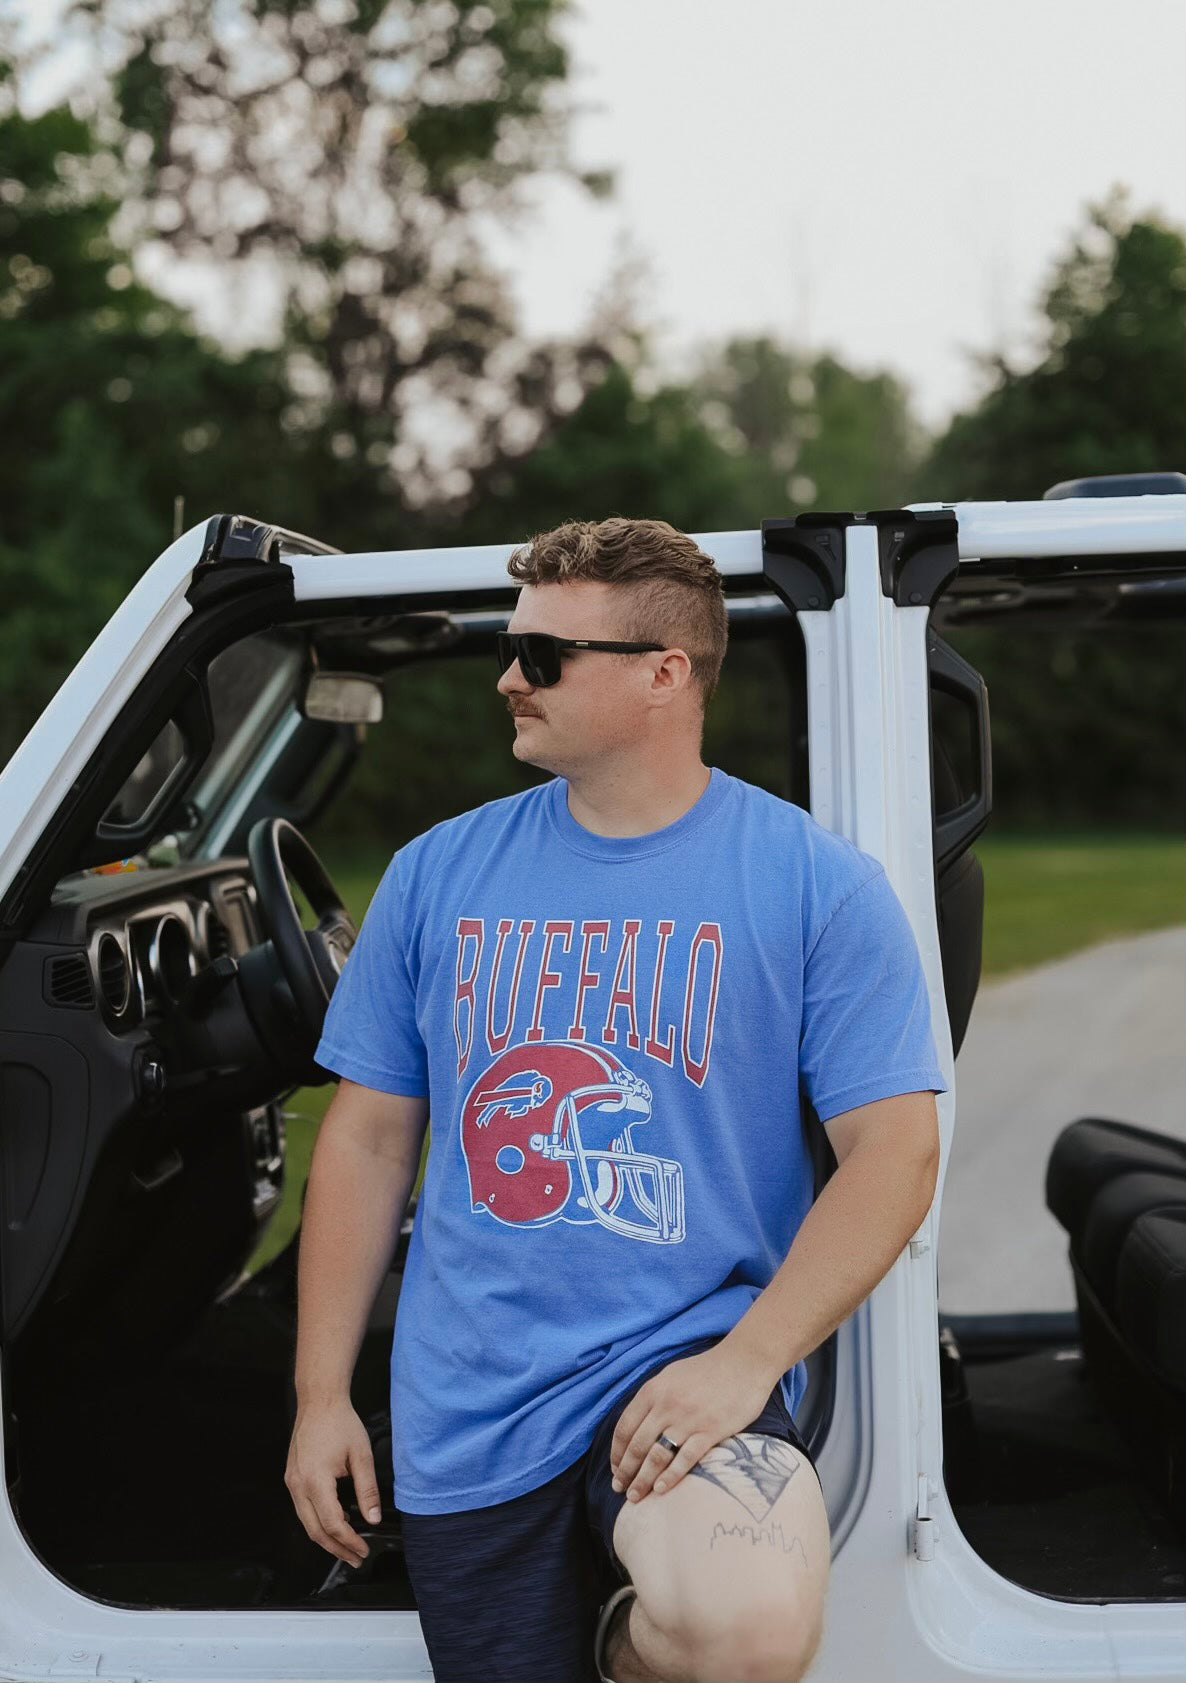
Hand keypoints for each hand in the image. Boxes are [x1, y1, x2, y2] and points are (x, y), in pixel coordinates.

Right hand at [285, 1397, 382, 1567]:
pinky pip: (303, 1509)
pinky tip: (337, 1523)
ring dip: (327, 1538)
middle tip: (355, 1558)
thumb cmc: (340, 1422)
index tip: (363, 1550)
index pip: (332, 1524)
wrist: (319, 1400)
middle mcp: (298, 1484)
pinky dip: (319, 1521)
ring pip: (307, 1522)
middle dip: (336, 1549)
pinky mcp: (292, 1477)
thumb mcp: (361, 1455)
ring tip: (348, 1547)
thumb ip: (367, 1489)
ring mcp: (292, 1482)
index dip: (349, 1541)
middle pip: (315, 1531)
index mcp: (315, 1480)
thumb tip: (373, 1518)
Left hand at [609, 1342, 776, 1503]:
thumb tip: (638, 1423)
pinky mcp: (710, 1431)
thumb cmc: (708, 1369)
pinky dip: (670, 1476)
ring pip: (656, 1456)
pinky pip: (685, 1459)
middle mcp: (666, 1406)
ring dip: (643, 1480)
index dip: (617, 1452)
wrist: (744, 1362)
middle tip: (619, 1489)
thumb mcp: (671, 1375)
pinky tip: (660, 1489)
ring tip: (635, 1497)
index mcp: (653, 1391)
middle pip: (637, 1446)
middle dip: (625, 1472)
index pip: (625, 1428)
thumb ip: (653, 1397)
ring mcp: (688, 1420)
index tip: (615, 1469)